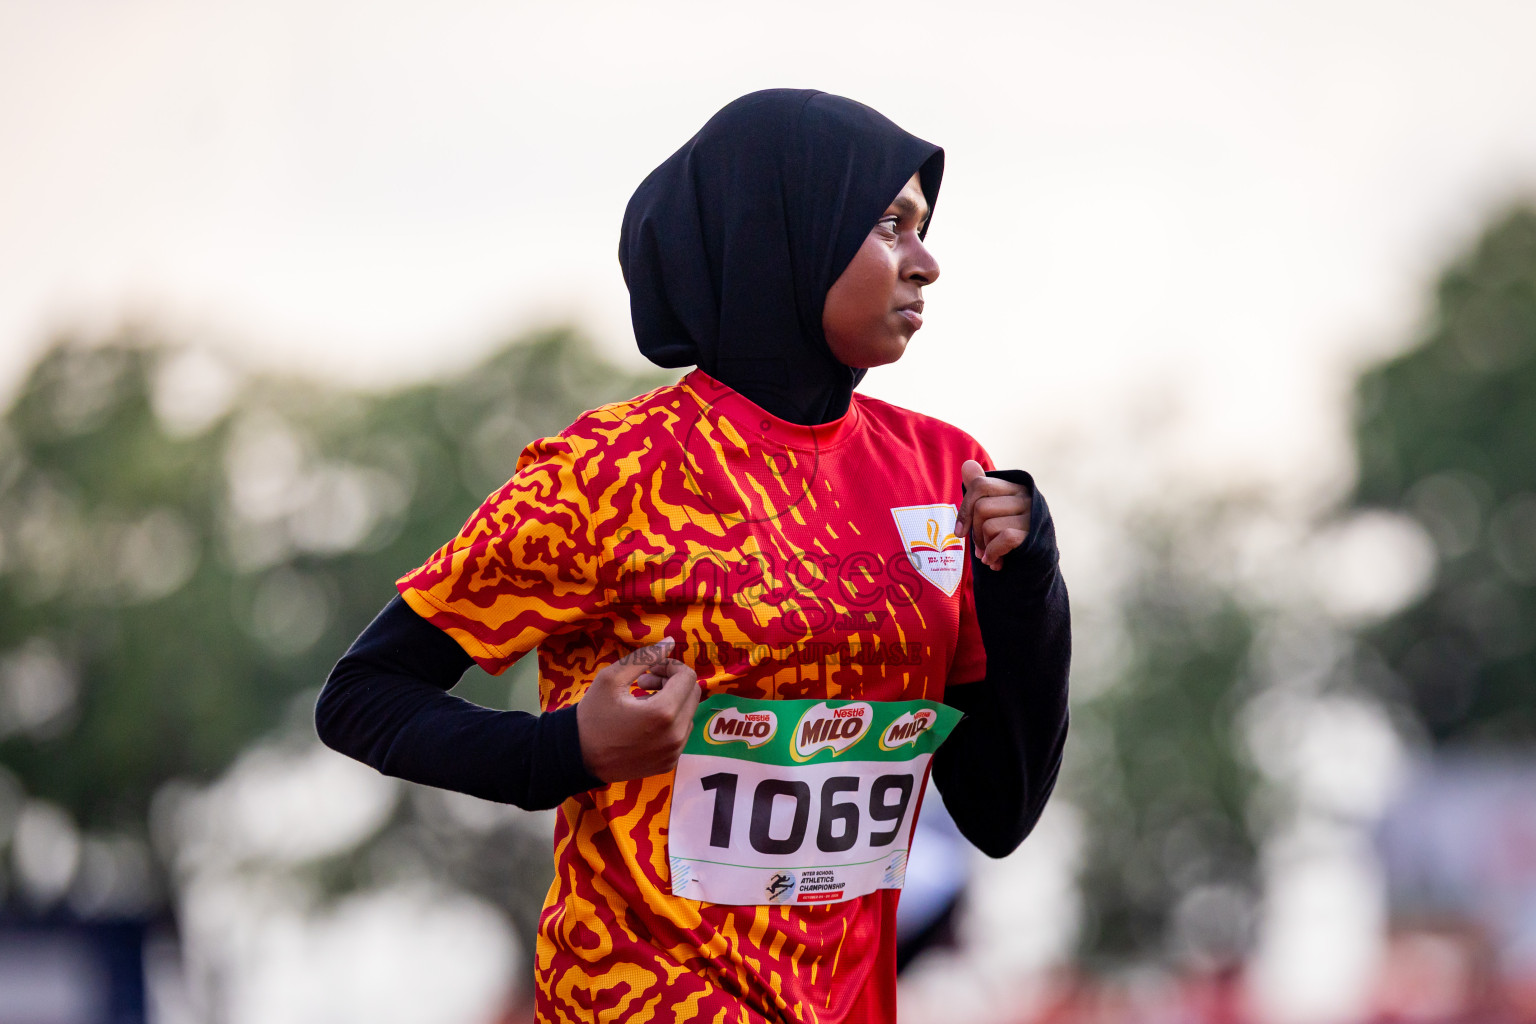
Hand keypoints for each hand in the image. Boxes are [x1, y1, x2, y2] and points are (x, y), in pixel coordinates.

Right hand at [577, 637, 700, 782]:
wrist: (578, 757)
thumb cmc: (592, 715)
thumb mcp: (611, 678)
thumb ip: (644, 657)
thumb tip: (671, 641)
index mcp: (663, 713)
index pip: (687, 677)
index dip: (670, 666)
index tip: (649, 670)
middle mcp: (675, 736)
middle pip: (692, 694)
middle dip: (672, 682)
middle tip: (643, 682)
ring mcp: (674, 752)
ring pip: (688, 714)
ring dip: (671, 702)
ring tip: (642, 701)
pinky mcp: (669, 763)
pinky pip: (681, 734)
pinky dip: (669, 722)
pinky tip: (644, 721)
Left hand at [955, 460, 1031, 570]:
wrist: (1038, 565)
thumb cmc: (1011, 536)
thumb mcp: (994, 513)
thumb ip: (980, 491)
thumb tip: (967, 465)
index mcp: (1014, 487)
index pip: (979, 485)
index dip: (964, 509)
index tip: (960, 532)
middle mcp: (1025, 496)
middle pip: (981, 507)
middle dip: (975, 533)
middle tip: (980, 549)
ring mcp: (1032, 515)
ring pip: (989, 525)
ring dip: (984, 546)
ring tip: (989, 556)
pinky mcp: (1034, 533)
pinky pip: (1004, 537)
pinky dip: (993, 553)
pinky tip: (995, 562)